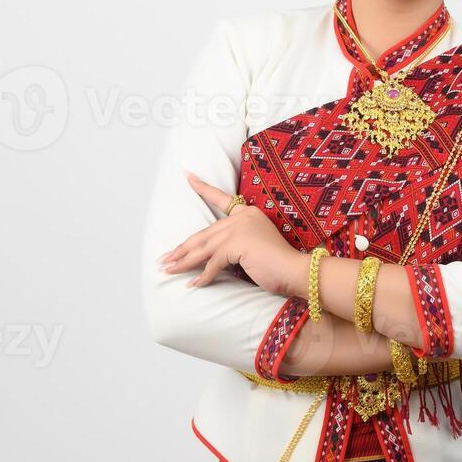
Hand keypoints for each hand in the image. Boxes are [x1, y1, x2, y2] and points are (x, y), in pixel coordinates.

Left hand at [158, 172, 303, 296]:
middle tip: (164, 259)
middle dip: (182, 248)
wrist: (297, 271)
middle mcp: (243, 216)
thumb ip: (235, 246)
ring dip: (184, 262)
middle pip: (205, 234)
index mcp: (248, 212)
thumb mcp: (253, 249)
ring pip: (204, 248)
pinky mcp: (237, 244)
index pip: (221, 199)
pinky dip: (203, 276)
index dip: (202, 188)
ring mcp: (239, 228)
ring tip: (169, 270)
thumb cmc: (278, 265)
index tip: (186, 176)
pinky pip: (214, 262)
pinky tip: (195, 285)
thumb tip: (210, 256)